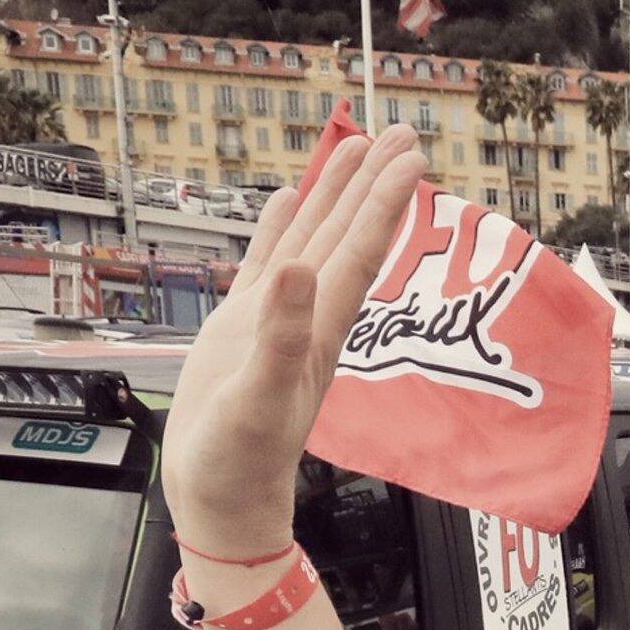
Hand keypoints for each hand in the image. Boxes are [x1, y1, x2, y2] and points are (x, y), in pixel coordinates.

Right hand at [159, 122, 432, 561]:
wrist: (220, 497)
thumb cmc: (240, 460)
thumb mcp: (259, 399)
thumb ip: (279, 337)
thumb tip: (296, 271)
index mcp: (318, 326)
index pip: (358, 250)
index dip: (384, 201)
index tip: (408, 156)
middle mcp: (307, 314)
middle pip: (347, 234)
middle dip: (374, 183)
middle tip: (401, 133)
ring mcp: (276, 317)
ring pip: (312, 239)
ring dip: (335, 195)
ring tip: (354, 146)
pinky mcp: (244, 327)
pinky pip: (266, 262)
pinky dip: (278, 228)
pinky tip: (284, 200)